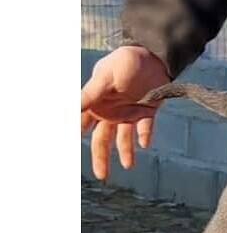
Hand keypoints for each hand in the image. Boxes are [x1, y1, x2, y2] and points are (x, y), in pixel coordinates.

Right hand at [81, 46, 169, 178]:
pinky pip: (145, 128)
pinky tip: (144, 144)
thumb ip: (91, 93)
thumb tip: (72, 109)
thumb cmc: (125, 61)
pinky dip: (144, 135)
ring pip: (124, 138)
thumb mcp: (106, 75)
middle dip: (101, 158)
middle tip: (101, 176)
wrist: (153, 56)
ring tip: (128, 166)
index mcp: (96, 104)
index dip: (75, 137)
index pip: (82, 124)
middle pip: (102, 140)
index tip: (68, 155)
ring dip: (125, 152)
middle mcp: (110, 112)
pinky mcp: (147, 112)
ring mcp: (129, 113)